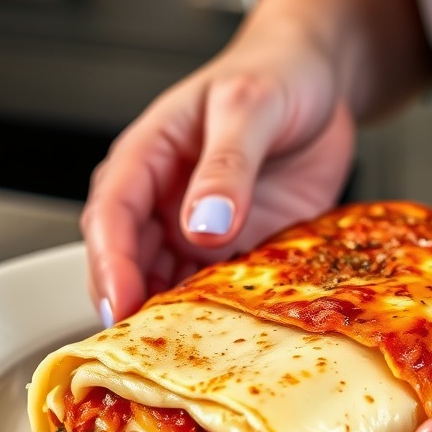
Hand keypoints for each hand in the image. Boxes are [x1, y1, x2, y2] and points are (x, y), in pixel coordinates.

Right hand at [80, 20, 354, 321]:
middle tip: (148, 351)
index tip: (120, 304)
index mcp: (147, 157)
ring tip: (190, 357)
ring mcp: (199, 231)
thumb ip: (227, 163)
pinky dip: (221, 317)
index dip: (110, 264)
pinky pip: (220, 291)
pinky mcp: (237, 250)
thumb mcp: (250, 105)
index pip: (111, 216)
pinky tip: (233, 339)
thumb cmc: (275, 74)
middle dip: (133, 306)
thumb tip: (202, 225)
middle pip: (129, 262)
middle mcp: (163, 202)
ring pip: (170, 285)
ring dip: (175, 319)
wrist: (321, 82)